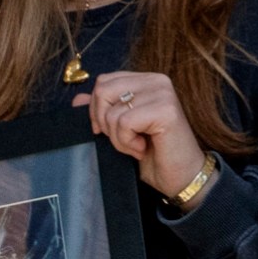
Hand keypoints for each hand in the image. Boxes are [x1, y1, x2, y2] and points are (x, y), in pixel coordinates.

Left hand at [80, 70, 207, 199]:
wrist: (180, 177)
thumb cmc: (154, 154)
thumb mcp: (121, 130)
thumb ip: (102, 110)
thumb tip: (77, 100)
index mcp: (146, 80)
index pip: (103, 82)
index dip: (98, 110)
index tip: (113, 131)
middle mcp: (157, 81)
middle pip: (102, 90)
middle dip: (105, 123)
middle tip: (125, 138)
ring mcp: (163, 93)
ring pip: (112, 111)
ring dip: (119, 138)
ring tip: (137, 146)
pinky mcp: (166, 110)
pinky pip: (124, 123)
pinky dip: (127, 143)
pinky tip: (143, 148)